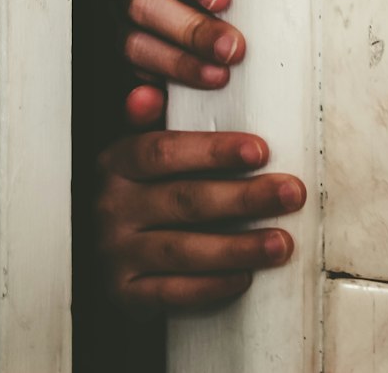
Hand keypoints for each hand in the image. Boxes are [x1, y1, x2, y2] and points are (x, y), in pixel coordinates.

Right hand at [96, 129, 305, 313]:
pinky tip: (245, 278)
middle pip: (183, 199)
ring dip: (237, 246)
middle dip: (243, 197)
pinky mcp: (124, 293)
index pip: (164, 151)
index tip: (259, 150)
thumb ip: (150, 122)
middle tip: (289, 193)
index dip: (213, 151)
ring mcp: (115, 252)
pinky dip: (211, 286)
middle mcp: (111, 206)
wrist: (99, 249)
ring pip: (183, 249)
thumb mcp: (136, 152)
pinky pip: (172, 293)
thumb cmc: (134, 192)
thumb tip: (150, 93)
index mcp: (116, 162)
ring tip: (281, 242)